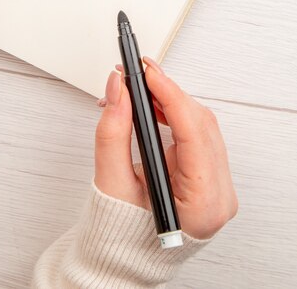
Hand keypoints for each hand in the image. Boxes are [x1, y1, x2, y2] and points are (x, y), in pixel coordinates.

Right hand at [95, 58, 237, 239]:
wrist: (124, 257)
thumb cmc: (120, 232)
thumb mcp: (111, 182)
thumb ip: (113, 132)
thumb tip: (118, 89)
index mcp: (203, 203)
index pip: (194, 133)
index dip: (170, 95)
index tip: (147, 72)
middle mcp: (219, 194)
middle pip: (201, 124)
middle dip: (167, 93)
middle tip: (138, 73)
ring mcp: (217, 184)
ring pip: (201, 125)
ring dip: (169, 101)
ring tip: (139, 87)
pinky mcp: (207, 174)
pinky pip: (196, 133)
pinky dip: (173, 115)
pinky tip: (153, 105)